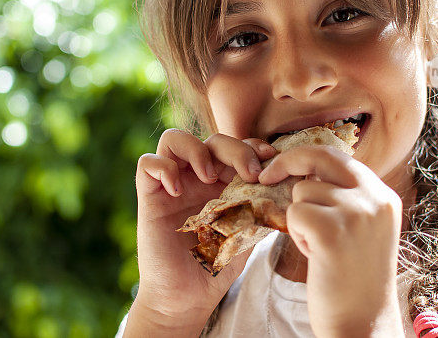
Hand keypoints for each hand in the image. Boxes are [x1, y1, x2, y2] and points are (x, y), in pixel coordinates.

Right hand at [132, 128, 276, 329]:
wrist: (187, 298)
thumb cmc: (217, 265)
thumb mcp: (247, 231)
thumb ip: (261, 205)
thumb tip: (290, 183)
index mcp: (222, 181)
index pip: (236, 145)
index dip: (253, 146)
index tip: (271, 160)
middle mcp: (196, 177)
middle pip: (212, 139)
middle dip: (235, 148)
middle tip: (249, 172)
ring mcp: (172, 184)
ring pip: (174, 139)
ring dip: (196, 150)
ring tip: (209, 177)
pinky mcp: (149, 197)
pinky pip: (147, 164)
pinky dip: (163, 169)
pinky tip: (177, 191)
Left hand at [258, 145, 404, 336]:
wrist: (364, 324)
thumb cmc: (354, 280)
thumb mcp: (362, 228)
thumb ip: (345, 197)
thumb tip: (307, 169)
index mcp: (383, 196)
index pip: (338, 156)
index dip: (306, 158)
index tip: (283, 168)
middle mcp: (374, 198)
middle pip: (320, 156)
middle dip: (288, 162)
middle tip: (266, 177)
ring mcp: (355, 213)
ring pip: (303, 191)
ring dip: (300, 219)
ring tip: (318, 248)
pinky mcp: (332, 231)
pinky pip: (294, 213)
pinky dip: (296, 234)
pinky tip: (314, 255)